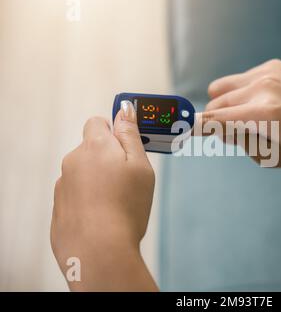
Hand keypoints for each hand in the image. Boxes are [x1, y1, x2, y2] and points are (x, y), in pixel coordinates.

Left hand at [51, 101, 157, 290]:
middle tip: (130, 178)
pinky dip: (90, 199)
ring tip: (119, 201)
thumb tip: (124, 110)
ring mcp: (63, 185)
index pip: (99, 122)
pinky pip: (78, 194)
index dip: (116, 130)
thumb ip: (130, 134)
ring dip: (100, 179)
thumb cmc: (126, 207)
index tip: (130, 142)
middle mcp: (74, 161)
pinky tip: (105, 214)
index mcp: (95, 146)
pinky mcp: (60, 207)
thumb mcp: (140, 166)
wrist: (100, 251)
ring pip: (85, 173)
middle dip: (110, 158)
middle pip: (93, 149)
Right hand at [201, 59, 280, 166]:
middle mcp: (264, 89)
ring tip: (248, 115)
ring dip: (226, 105)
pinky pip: (239, 80)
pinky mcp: (272, 65)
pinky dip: (242, 93)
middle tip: (234, 132)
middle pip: (216, 105)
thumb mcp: (268, 156)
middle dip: (216, 121)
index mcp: (265, 116)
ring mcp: (268, 73)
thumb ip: (237, 139)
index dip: (195, 128)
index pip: (216, 120)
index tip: (180, 130)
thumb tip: (214, 124)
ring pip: (221, 89)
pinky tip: (263, 101)